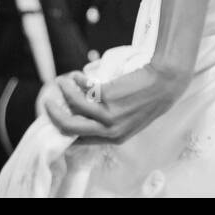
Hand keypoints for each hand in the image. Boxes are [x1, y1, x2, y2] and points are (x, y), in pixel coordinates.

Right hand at [42, 65, 189, 141]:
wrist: (166, 80)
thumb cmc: (150, 96)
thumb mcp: (132, 117)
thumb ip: (111, 120)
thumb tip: (86, 111)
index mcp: (115, 138)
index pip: (81, 140)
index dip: (65, 129)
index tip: (59, 116)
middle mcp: (110, 130)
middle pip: (69, 128)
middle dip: (54, 115)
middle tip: (47, 103)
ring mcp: (108, 113)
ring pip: (73, 106)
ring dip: (63, 92)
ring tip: (62, 81)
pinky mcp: (108, 96)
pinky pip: (84, 88)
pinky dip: (77, 80)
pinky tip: (78, 74)